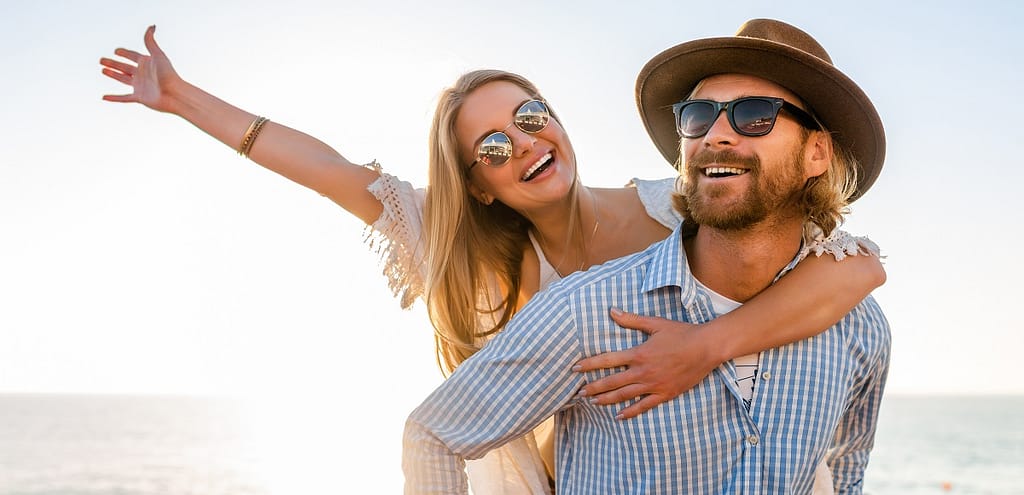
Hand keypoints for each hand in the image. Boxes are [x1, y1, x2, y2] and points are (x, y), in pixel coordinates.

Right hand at [99, 25, 181, 112]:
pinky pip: (124, 97)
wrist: (174, 94)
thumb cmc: (168, 74)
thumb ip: (150, 41)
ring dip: (113, 75)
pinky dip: (114, 98)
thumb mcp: (158, 55)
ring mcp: (140, 86)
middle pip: (125, 67)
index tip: (116, 51)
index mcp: (147, 63)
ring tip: (102, 70)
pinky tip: (104, 97)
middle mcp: (143, 74)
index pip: (133, 56)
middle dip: (113, 63)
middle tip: (101, 60)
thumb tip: (152, 26)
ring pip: (123, 79)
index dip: (124, 53)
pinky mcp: (139, 97)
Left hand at [572, 308, 722, 419]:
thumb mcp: (655, 324)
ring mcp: (654, 385)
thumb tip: (611, 310)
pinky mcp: (665, 394)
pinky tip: (619, 416)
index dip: (589, 365)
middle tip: (579, 393)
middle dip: (593, 388)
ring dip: (606, 400)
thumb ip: (631, 319)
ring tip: (592, 403)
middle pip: (612, 382)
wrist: (706, 348)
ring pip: (624, 395)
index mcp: (639, 353)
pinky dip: (630, 412)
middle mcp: (643, 371)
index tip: (575, 368)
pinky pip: (644, 406)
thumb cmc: (681, 333)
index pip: (607, 360)